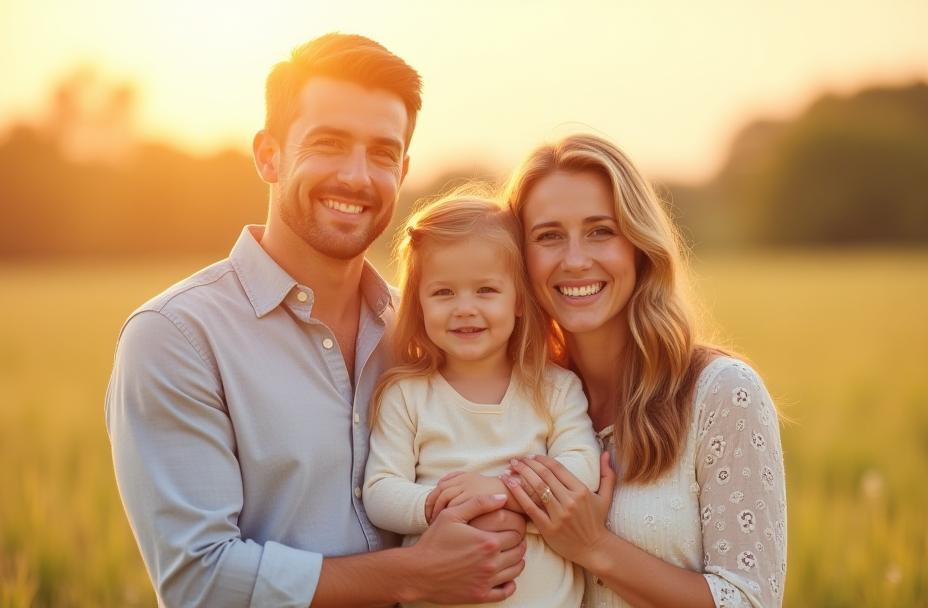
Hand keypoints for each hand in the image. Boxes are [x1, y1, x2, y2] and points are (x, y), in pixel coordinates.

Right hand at [409, 494, 526, 603]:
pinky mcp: (480, 595)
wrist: (417, 572)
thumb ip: (479, 503)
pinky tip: (505, 577)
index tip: (512, 528)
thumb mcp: (452, 514)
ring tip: (510, 555)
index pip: (516, 535)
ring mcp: (486, 581)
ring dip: (516, 562)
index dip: (516, 529)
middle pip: (518, 553)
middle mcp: (491, 563)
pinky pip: (505, 592)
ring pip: (515, 571)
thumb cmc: (434, 541)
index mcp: (487, 542)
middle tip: (513, 541)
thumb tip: (503, 497)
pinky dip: (510, 585)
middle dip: (518, 545)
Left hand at [426, 472, 508, 521]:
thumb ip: (464, 484)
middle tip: (429, 520)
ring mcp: (469, 487)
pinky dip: (449, 515)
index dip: (432, 499)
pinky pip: (455, 506)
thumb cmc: (498, 494)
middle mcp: (464, 480)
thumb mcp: (480, 484)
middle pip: (440, 492)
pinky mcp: (475, 497)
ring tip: (437, 524)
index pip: (440, 486)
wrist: (516, 494)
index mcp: (464, 476)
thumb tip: (447, 486)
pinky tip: (448, 525)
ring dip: (438, 511)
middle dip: (431, 506)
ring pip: (445, 499)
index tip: (429, 512)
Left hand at [503, 452, 615, 566]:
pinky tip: (509, 484)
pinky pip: (530, 507)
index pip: (557, 468)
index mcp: (581, 490)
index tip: (532, 456)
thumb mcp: (606, 497)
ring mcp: (559, 514)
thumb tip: (606, 453)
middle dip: (528, 464)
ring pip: (536, 488)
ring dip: (521, 474)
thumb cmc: (597, 521)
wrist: (594, 549)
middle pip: (544, 476)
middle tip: (516, 459)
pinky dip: (518, 494)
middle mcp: (570, 500)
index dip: (542, 459)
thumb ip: (607, 474)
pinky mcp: (548, 528)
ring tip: (510, 467)